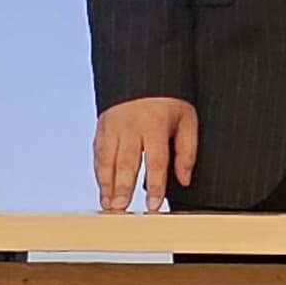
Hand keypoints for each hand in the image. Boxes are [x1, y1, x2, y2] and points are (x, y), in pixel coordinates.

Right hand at [93, 96, 197, 212]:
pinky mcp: (102, 128)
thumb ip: (187, 150)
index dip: (155, 185)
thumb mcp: (186, 119)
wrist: (142, 76)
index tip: (154, 206)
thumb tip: (184, 180)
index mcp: (155, 124)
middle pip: (127, 162)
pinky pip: (98, 154)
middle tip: (121, 208)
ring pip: (108, 159)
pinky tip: (103, 190)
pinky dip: (99, 174)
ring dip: (107, 185)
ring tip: (109, 205)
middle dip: (123, 187)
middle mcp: (131, 126)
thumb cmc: (168, 102)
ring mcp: (113, 127)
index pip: (156, 160)